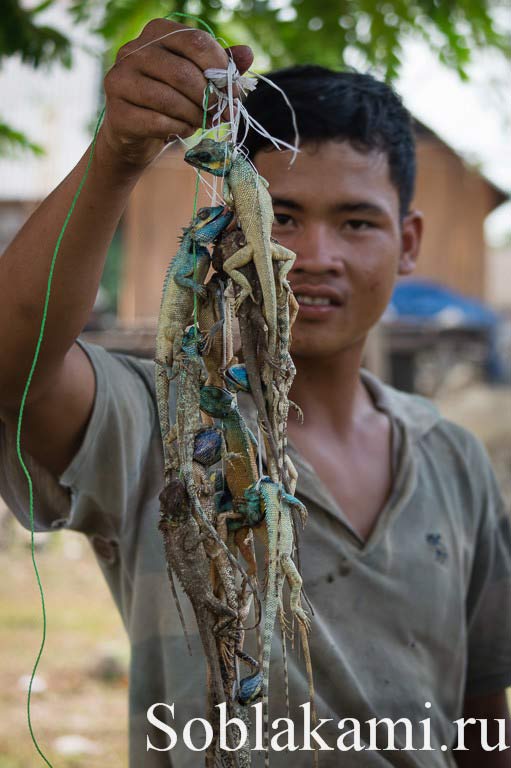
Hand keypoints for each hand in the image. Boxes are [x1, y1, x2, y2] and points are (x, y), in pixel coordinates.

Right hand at [99, 18, 252, 172]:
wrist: (134, 132)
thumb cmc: (171, 99)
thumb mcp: (197, 78)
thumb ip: (220, 66)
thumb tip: (247, 53)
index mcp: (157, 32)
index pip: (196, 41)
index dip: (221, 69)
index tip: (234, 92)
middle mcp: (133, 51)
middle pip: (184, 73)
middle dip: (209, 98)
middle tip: (221, 113)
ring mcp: (120, 80)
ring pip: (170, 99)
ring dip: (194, 116)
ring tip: (201, 122)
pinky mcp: (118, 112)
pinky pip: (158, 122)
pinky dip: (178, 129)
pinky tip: (183, 129)